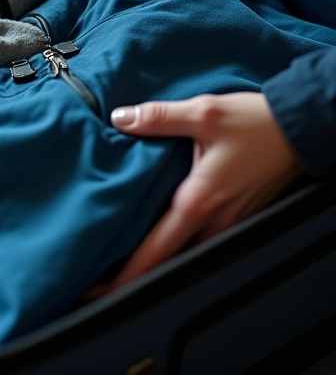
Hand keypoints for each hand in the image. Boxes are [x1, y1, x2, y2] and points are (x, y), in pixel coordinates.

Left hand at [89, 92, 302, 296]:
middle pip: (167, 259)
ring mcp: (228, 222)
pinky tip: (159, 230)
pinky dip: (177, 241)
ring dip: (157, 256)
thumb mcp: (203, 112)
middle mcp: (214, 220)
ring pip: (185, 251)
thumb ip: (158, 118)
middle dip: (134, 272)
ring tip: (121, 257)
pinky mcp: (236, 215)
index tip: (100, 288)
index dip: (126, 275)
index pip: (156, 250)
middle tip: (100, 277)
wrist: (300, 129)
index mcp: (199, 202)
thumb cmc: (258, 123)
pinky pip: (201, 238)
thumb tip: (120, 118)